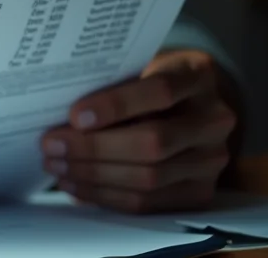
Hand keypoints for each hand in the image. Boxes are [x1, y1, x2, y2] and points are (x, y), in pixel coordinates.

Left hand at [40, 49, 237, 213]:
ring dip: (94, 175)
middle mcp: (215, 120)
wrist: (192, 105)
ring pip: (150, 177)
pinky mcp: (200, 191)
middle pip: (153, 142)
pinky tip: (75, 185)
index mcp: (199, 76)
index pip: (160, 91)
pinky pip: (149, 202)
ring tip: (57, 166)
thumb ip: (111, 84)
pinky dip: (106, 196)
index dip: (116, 105)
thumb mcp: (138, 66)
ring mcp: (212, 159)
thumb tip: (61, 116)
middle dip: (95, 148)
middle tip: (52, 145)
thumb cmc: (149, 79)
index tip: (75, 115)